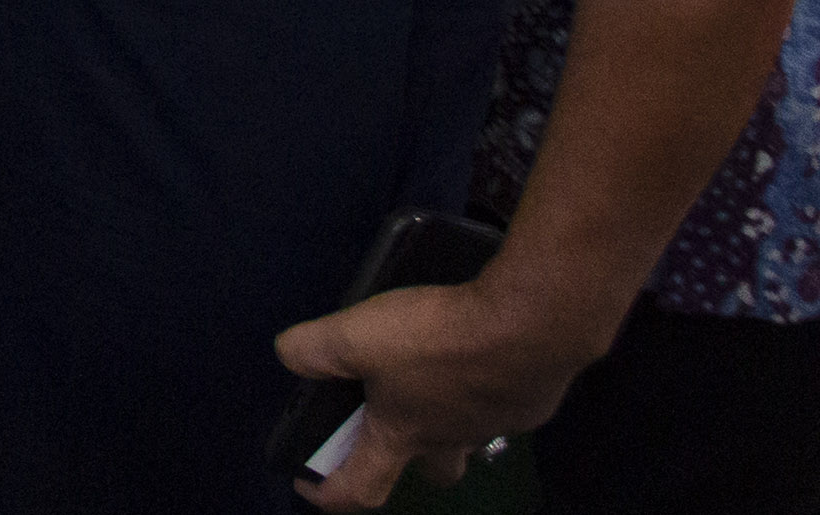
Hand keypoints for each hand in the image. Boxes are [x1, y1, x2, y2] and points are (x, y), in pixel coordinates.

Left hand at [273, 276, 590, 506]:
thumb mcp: (357, 335)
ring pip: (466, 435)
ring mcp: (495, 423)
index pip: (361, 489)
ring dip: (445, 413)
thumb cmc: (438, 342)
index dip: (328, 493)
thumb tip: (290, 355)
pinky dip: (480, 383)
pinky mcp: (528, 400)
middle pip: (430, 470)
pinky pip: (497, 400)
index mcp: (404, 437)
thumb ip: (313, 349)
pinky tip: (475, 348)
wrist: (530, 326)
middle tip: (387, 415)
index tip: (308, 481)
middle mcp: (451, 442)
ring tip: (430, 369)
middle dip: (407, 454)